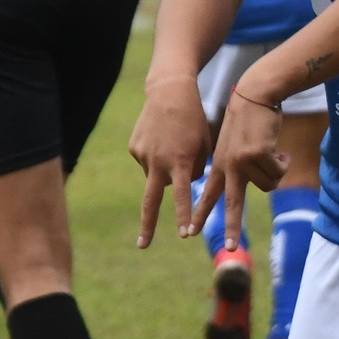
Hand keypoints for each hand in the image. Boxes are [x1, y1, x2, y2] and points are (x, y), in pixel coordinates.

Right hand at [130, 73, 213, 246]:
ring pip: (157, 176)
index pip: (181, 195)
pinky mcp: (134, 148)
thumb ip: (195, 169)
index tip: (184, 235)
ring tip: (174, 146)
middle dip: (147, 225)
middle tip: (142, 246)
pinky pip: (148, 163)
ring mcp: (142, 155)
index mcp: (179, 160)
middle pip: (151, 200)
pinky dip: (156, 157)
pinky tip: (162, 140)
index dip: (182, 215)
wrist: (169, 92)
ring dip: (166, 170)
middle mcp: (158, 161)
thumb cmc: (194, 120)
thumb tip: (182, 185)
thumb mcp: (204, 144)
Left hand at [193, 87, 287, 250]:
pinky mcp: (258, 154)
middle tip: (229, 248)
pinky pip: (278, 171)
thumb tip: (262, 186)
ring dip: (277, 172)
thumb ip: (239, 166)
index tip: (189, 232)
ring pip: (268, 184)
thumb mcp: (236, 146)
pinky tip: (281, 150)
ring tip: (275, 155)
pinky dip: (284, 162)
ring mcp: (242, 161)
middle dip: (230, 227)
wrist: (254, 95)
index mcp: (220, 165)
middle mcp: (228, 166)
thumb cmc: (248, 121)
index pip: (208, 195)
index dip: (199, 214)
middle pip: (230, 204)